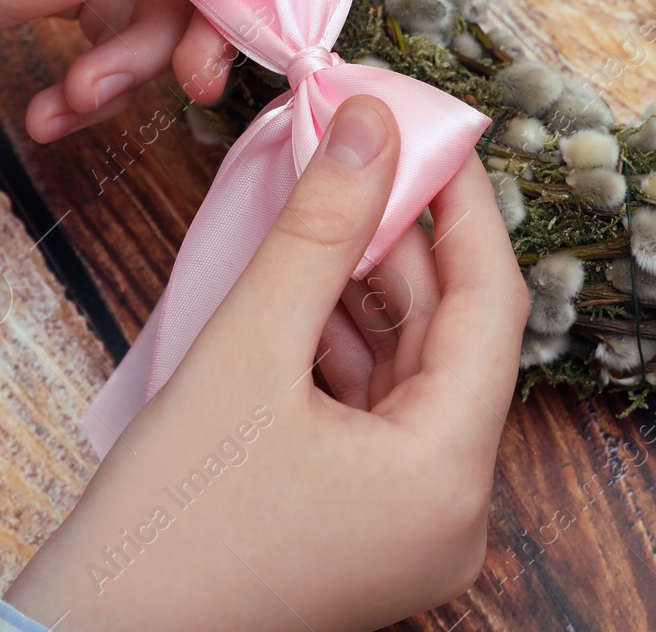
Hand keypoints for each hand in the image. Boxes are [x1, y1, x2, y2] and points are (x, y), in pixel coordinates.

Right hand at [3, 97, 527, 630]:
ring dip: (370, 294)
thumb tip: (371, 125)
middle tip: (367, 158)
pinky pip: (380, 416)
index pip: (493, 309)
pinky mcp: (372, 529)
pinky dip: (347, 352)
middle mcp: (454, 511)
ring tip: (327, 215)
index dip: (466, 210)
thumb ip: (319, 230)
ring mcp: (415, 527)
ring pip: (413, 374)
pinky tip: (306, 294)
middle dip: (407, 246)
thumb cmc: (161, 526)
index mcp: (448, 478)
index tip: (436, 134)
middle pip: (452, 341)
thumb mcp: (246, 353)